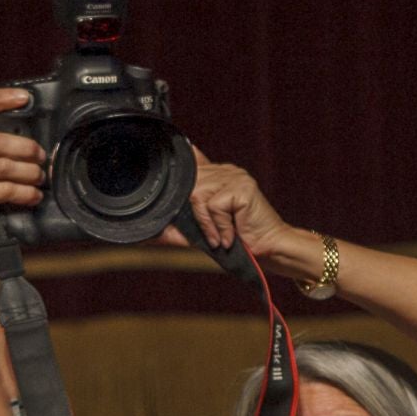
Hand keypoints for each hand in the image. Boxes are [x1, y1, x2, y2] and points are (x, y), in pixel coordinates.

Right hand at [0, 89, 45, 245]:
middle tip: (41, 156)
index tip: (24, 98)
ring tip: (40, 177)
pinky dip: (25, 193)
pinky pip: (5, 190)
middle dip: (26, 148)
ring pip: (4, 168)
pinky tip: (34, 195)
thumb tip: (37, 130)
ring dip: (29, 173)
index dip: (0, 98)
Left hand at [156, 149, 298, 263]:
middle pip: (190, 186)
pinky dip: (219, 226)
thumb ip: (177, 228)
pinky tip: (231, 236)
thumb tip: (147, 234)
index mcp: (218, 175)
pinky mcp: (242, 188)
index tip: (178, 172)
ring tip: (222, 237)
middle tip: (212, 235)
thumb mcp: (201, 232)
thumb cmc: (237, 242)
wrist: (268, 250)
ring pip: (199, 196)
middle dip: (195, 216)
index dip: (181, 175)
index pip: (192, 165)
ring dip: (208, 224)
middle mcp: (226, 171)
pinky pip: (214, 206)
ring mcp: (236, 177)